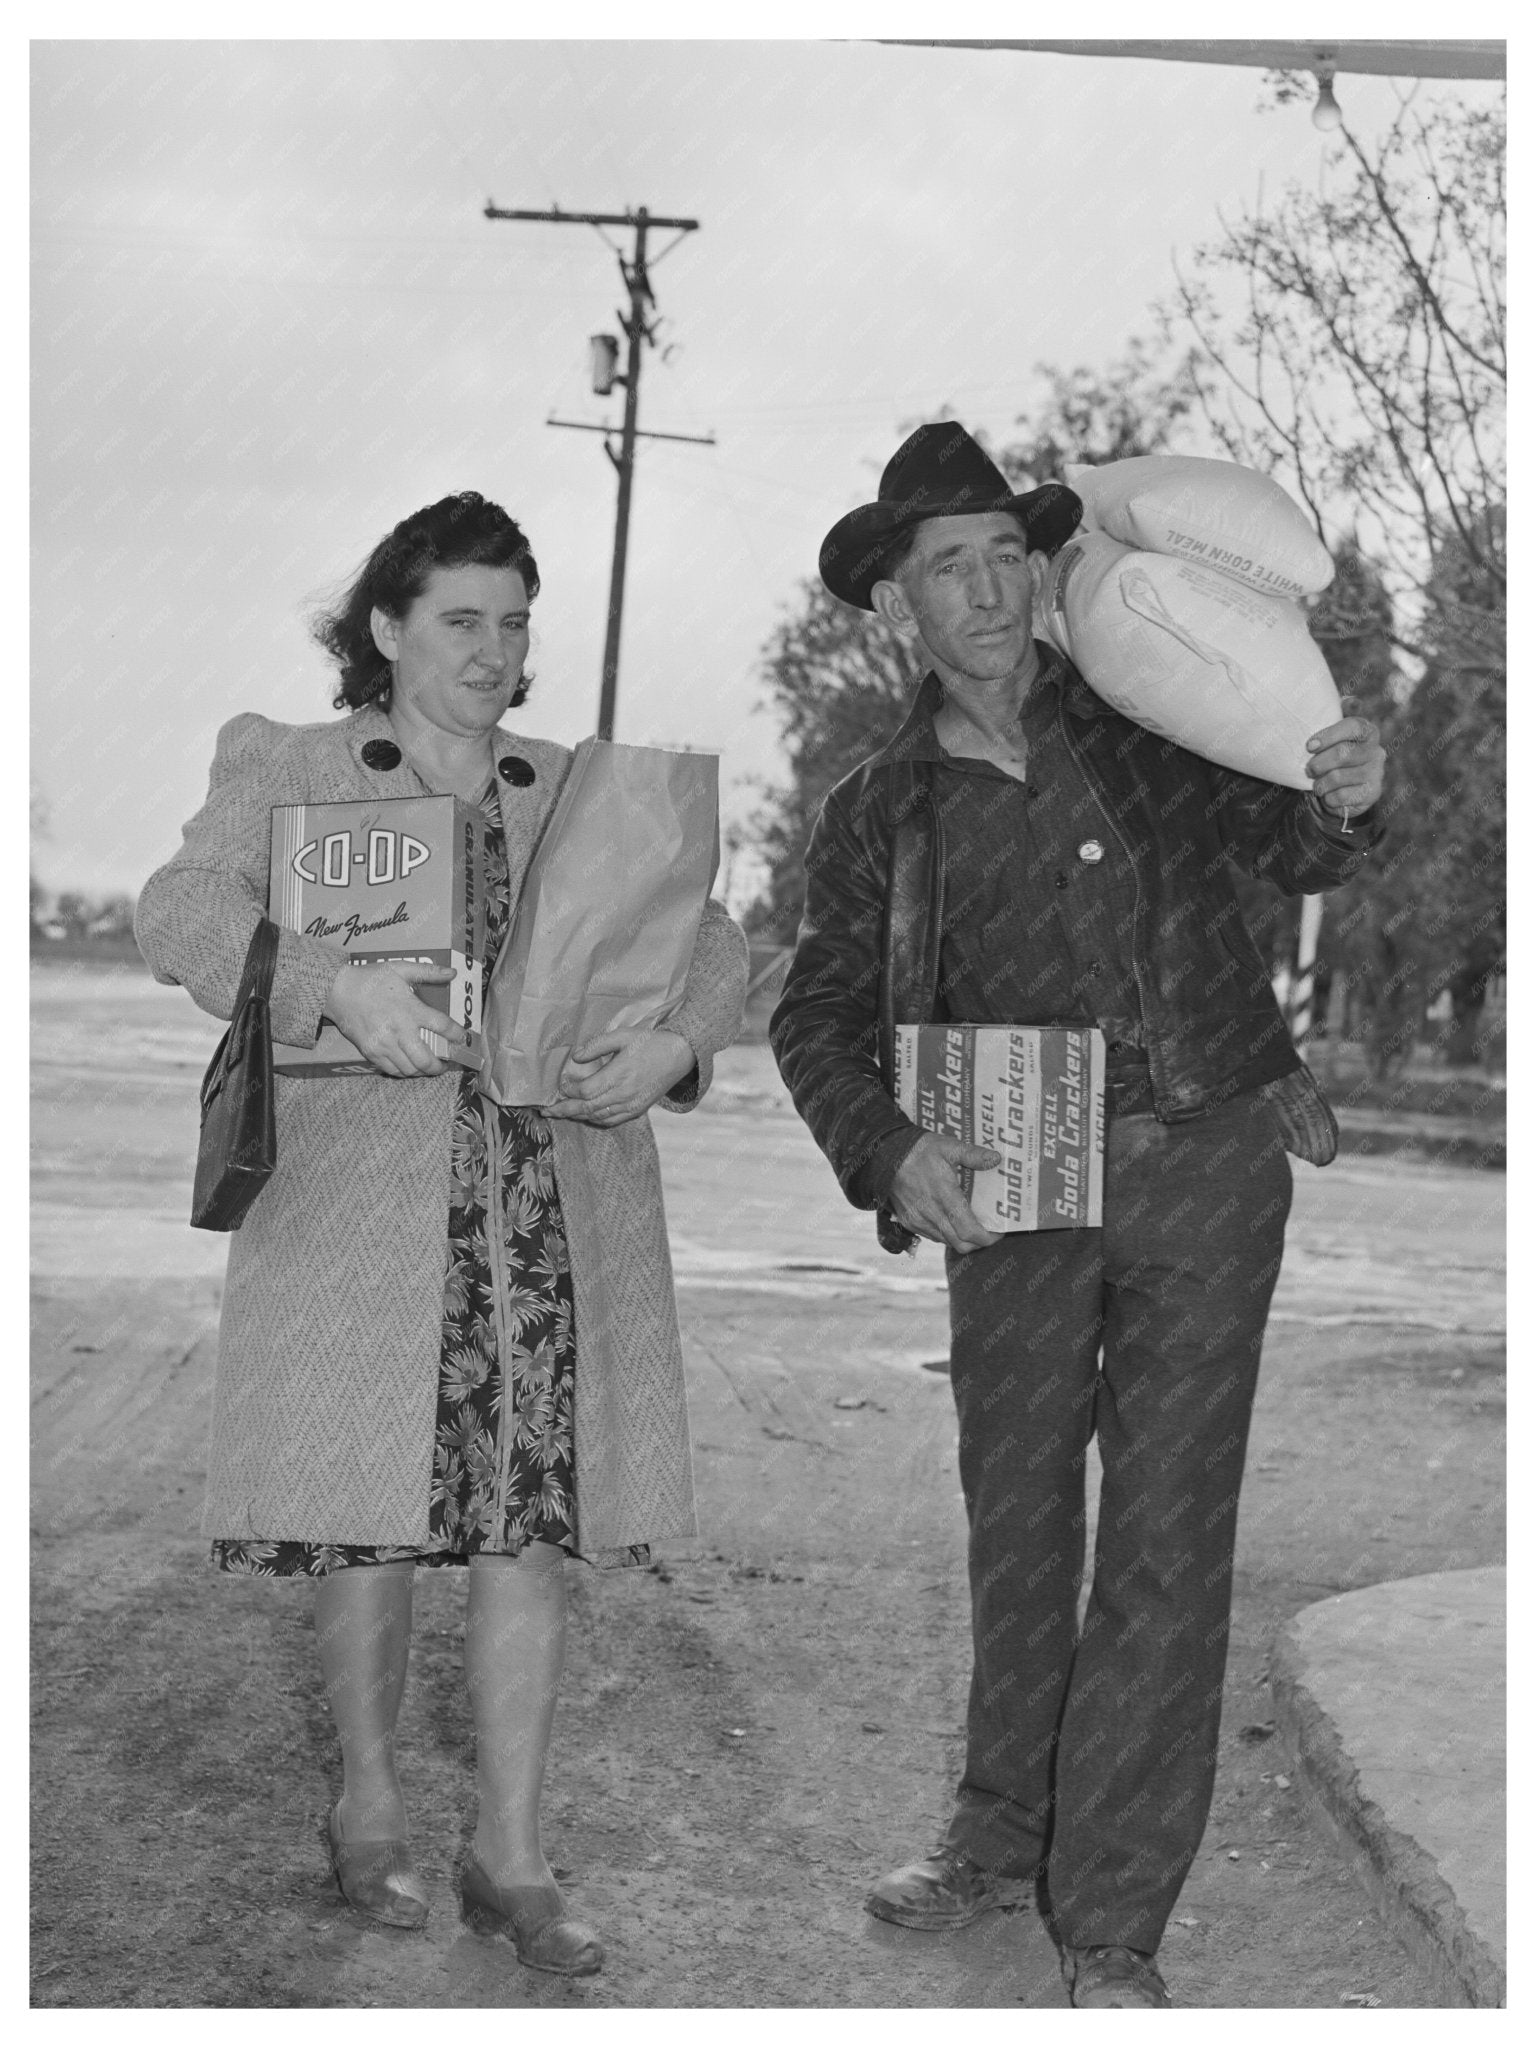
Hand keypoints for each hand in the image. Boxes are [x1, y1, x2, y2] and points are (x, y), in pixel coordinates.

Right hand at [323, 962, 467, 1077]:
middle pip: (426, 1060)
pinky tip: (409, 1067)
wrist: (338, 991)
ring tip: (428, 1067)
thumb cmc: (370, 978)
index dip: (457, 1035)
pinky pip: (392, 1070)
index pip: (443, 1027)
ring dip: (423, 1071)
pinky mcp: (371, 1053)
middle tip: (444, 1064)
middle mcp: (400, 1031)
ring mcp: (385, 1045)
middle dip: (439, 1066)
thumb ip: (428, 972)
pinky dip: (404, 1072)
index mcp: (411, 1010)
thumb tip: (452, 972)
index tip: (462, 1039)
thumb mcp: (401, 969)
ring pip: (410, 1069)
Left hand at [541, 1028, 696, 1126]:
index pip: (585, 1091)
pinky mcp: (637, 1110)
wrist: (679, 1055)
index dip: (569, 1090)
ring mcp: (631, 1104)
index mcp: (619, 1074)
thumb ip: (597, 1046)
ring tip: (562, 1114)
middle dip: (564, 1110)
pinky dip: (596, 1119)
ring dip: (578, 1116)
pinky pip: (612, 1120)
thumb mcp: (623, 1035)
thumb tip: (576, 1057)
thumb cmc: (650, 1042)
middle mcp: (624, 1093)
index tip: (561, 1084)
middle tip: (546, 1111)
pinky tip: (586, 1116)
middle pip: (587, 1108)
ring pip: (598, 1116)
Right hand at [890, 1132, 1003, 1253]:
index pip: (969, 1231)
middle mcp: (931, 1214)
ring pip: (947, 1242)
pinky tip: (951, 1219)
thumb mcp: (948, 1147)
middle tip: (989, 1231)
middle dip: (979, 1242)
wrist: (886, 1156)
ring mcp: (918, 1221)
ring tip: (971, 1224)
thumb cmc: (920, 1150)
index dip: (987, 1238)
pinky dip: (946, 1234)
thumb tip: (995, 1159)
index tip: (999, 1232)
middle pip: (961, 1244)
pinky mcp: (909, 1222)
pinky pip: (933, 1237)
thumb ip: (973, 1155)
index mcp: (945, 1196)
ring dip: (962, 1239)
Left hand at [1305, 714, 1384, 818]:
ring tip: (1317, 785)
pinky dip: (1328, 798)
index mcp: (1367, 731)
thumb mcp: (1331, 734)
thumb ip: (1338, 714)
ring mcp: (1377, 773)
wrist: (1340, 792)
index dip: (1329, 735)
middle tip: (1309, 770)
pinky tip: (1328, 796)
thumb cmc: (1331, 756)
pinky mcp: (1372, 793)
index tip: (1309, 746)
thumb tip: (1352, 701)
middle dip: (1319, 763)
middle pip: (1343, 753)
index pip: (1353, 726)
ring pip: (1339, 777)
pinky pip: (1342, 796)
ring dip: (1320, 783)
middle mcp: (1376, 751)